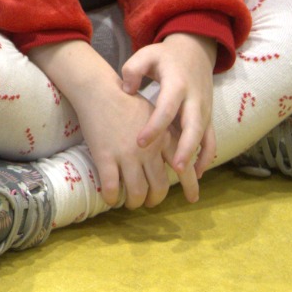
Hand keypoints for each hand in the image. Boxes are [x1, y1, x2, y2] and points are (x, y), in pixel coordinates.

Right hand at [33, 41, 174, 209]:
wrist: (99, 89)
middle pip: (159, 187)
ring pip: (136, 192)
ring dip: (134, 202)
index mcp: (164, 138)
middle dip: (154, 200)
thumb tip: (178, 156)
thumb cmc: (127, 101)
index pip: (185, 167)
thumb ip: (168, 135)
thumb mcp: (156, 115)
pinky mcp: (105, 156)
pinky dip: (111, 197)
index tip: (193, 199)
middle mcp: (149, 149)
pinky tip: (109, 198)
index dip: (190, 186)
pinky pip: (111, 187)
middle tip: (148, 202)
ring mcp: (127, 154)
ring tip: (129, 202)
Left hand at [121, 34, 217, 202]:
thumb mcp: (146, 54)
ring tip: (187, 179)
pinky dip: (206, 157)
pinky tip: (196, 174)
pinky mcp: (209, 116)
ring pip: (205, 136)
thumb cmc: (165, 56)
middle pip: (193, 126)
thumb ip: (133, 69)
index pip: (167, 108)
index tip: (139, 143)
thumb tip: (127, 90)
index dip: (155, 126)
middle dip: (186, 148)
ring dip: (198, 157)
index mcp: (177, 84)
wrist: (194, 50)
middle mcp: (195, 98)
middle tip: (174, 169)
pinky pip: (211, 139)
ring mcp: (205, 109)